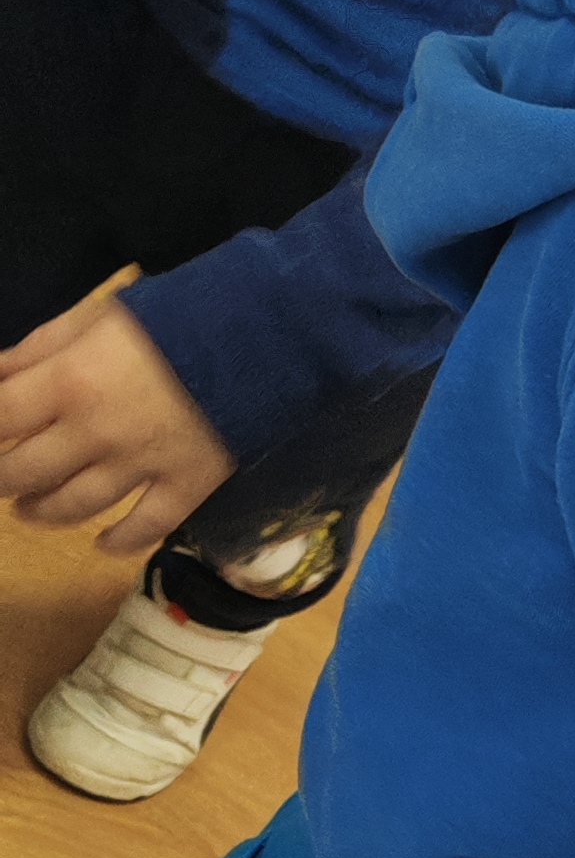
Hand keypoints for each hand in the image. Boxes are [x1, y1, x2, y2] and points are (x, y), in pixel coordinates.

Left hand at [0, 279, 235, 556]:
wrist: (265, 339)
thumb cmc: (177, 316)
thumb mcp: (99, 315)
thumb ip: (41, 347)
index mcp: (69, 382)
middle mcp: (96, 433)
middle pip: (25, 471)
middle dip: (2, 476)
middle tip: (3, 475)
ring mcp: (142, 467)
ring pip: (75, 506)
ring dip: (42, 511)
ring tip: (28, 508)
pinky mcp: (186, 487)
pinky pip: (145, 528)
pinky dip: (118, 541)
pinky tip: (101, 542)